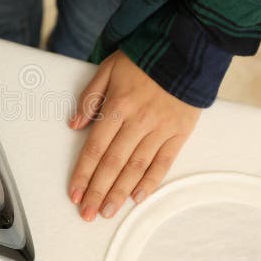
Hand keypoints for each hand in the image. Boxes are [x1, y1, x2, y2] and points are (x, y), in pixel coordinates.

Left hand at [67, 50, 200, 219]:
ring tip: (108, 211)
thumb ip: (90, 97)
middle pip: (113, 163)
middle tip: (88, 213)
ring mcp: (160, 128)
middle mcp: (138, 121)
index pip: (95, 148)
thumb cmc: (143, 58)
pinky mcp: (180, 132)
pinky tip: (138, 196)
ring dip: (120, 192)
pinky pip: (164, 161)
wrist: (186, 48)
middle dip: (98, 191)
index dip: (83, 174)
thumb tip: (74, 125)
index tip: (75, 194)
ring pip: (136, 167)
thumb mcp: (108, 68)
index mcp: (117, 106)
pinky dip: (151, 180)